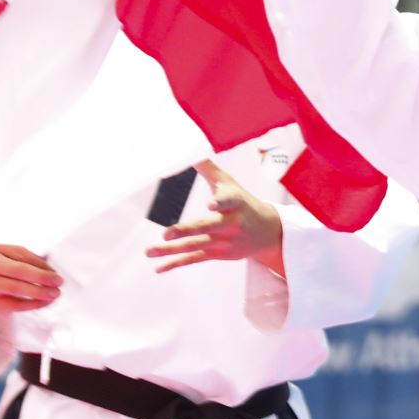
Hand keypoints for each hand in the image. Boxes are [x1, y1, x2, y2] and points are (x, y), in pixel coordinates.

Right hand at [0, 245, 62, 315]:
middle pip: (19, 270)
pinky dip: (34, 304)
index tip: (55, 271)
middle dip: (42, 276)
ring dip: (40, 291)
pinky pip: (16, 305)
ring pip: (17, 288)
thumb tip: (53, 269)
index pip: (22, 253)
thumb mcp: (17, 259)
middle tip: (59, 281)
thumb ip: (33, 261)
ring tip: (55, 293)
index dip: (41, 263)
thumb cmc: (8, 270)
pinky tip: (46, 302)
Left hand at [147, 161, 283, 272]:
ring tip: (149, 251)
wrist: (269, 233)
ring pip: (196, 246)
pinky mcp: (219, 254)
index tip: (211, 204)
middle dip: (187, 231)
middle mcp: (231, 224)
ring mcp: (224, 242)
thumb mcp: (230, 183)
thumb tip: (190, 151)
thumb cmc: (244, 202)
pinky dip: (176, 263)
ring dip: (172, 250)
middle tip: (166, 234)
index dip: (221, 202)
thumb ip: (209, 169)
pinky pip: (195, 259)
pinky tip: (158, 267)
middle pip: (207, 228)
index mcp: (236, 203)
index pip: (229, 201)